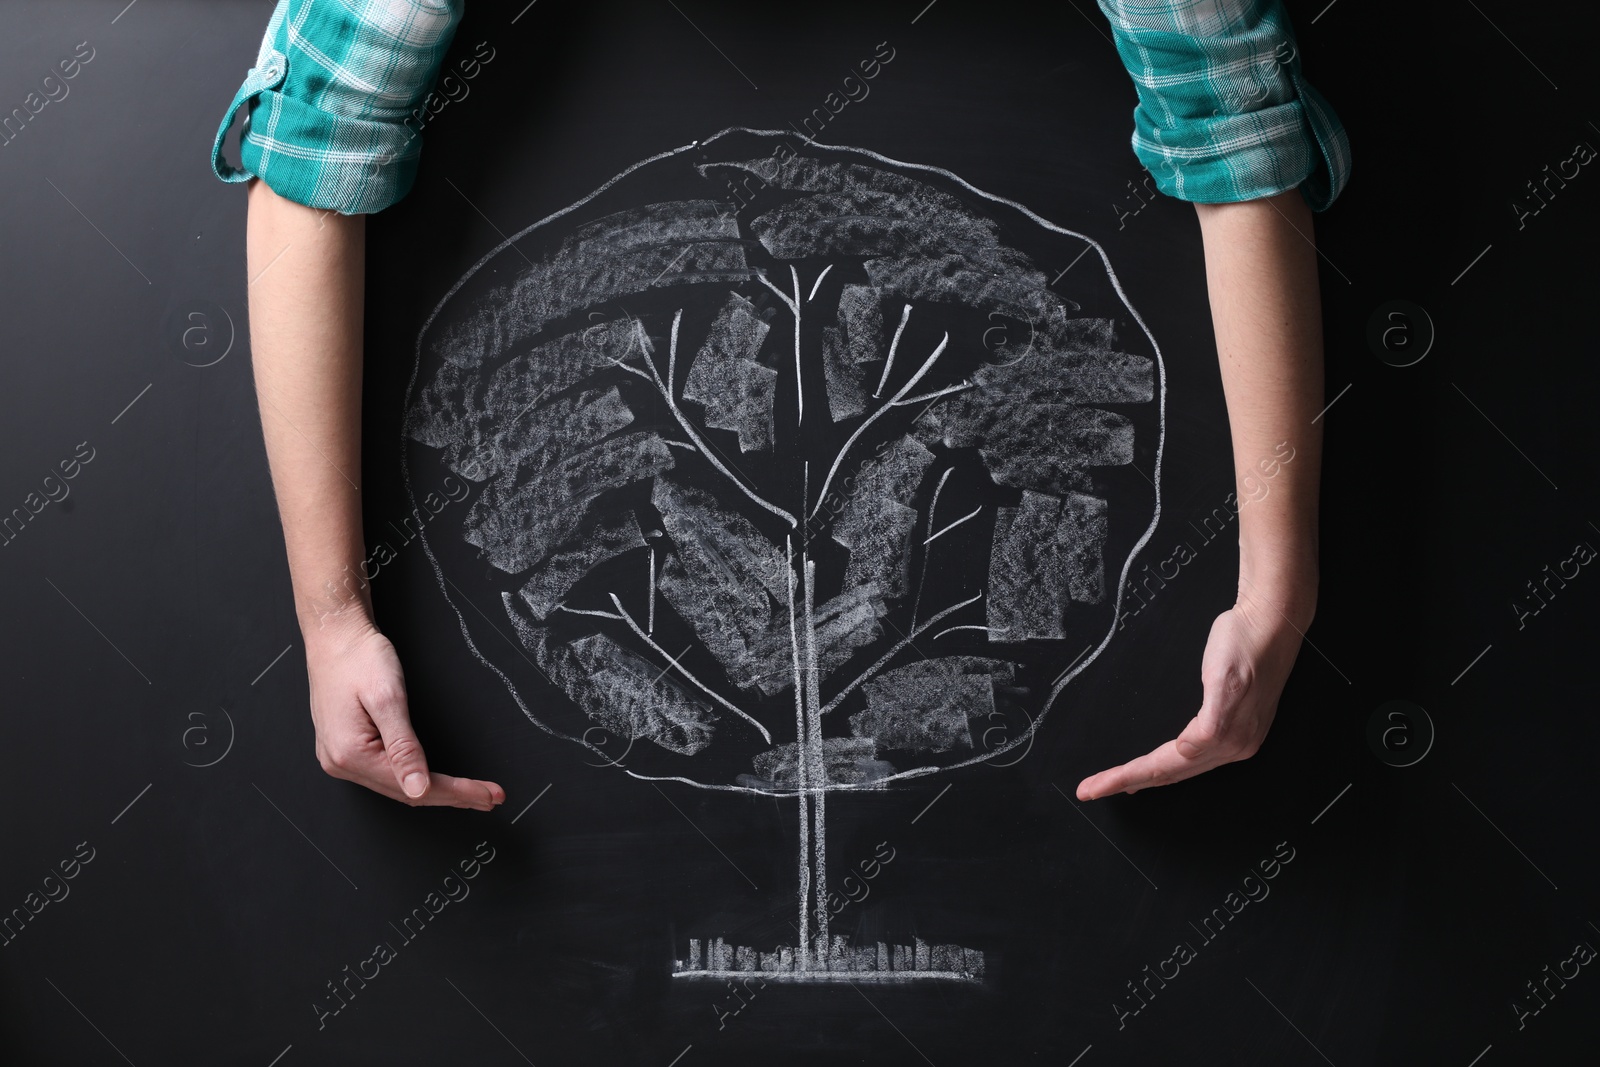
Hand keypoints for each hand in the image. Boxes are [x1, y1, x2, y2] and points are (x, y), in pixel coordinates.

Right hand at [305, 621, 505, 809]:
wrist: (335, 635)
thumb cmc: (359, 657)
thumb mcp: (388, 699)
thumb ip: (404, 748)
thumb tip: (417, 788)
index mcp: (349, 755)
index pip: (415, 788)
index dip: (456, 793)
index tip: (488, 795)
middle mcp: (340, 763)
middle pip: (406, 792)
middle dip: (452, 795)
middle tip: (489, 797)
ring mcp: (339, 758)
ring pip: (396, 787)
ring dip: (435, 791)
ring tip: (471, 792)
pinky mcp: (344, 748)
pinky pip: (385, 774)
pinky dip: (414, 779)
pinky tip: (434, 781)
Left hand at [1075, 588, 1309, 798]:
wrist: (1273, 619)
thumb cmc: (1245, 641)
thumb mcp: (1223, 678)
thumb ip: (1211, 723)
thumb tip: (1187, 750)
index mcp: (1226, 736)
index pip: (1164, 766)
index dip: (1126, 777)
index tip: (1093, 787)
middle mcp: (1234, 746)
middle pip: (1169, 773)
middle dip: (1128, 782)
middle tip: (1091, 790)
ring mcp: (1238, 739)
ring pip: (1181, 770)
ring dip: (1147, 779)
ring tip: (1117, 786)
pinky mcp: (1237, 727)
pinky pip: (1193, 758)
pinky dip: (1169, 766)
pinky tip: (1158, 766)